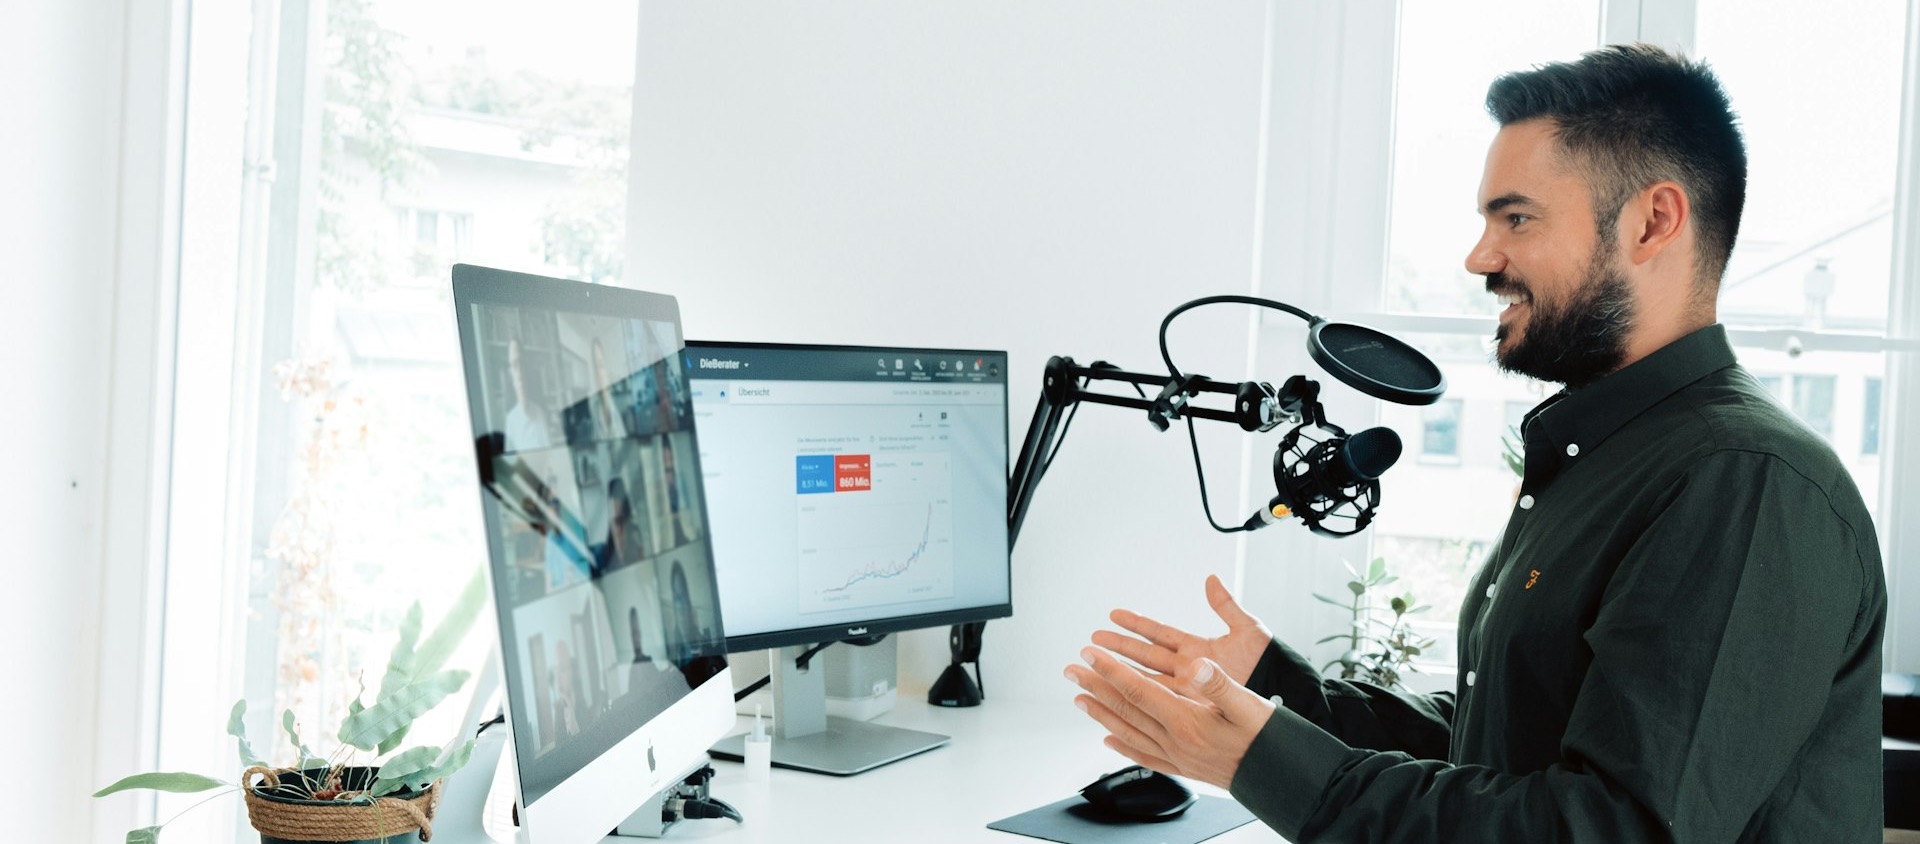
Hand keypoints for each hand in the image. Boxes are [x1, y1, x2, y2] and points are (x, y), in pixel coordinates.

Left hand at [1065, 648, 1275, 789]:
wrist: (1281, 778)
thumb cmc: (1268, 738)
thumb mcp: (1250, 704)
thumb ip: (1220, 684)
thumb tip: (1199, 665)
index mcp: (1188, 721)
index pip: (1139, 690)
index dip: (1111, 669)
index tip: (1089, 653)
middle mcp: (1176, 741)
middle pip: (1126, 709)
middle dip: (1096, 686)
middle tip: (1071, 670)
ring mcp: (1177, 756)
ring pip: (1128, 732)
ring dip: (1101, 713)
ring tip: (1080, 699)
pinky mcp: (1184, 767)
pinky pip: (1144, 755)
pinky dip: (1123, 745)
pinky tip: (1109, 740)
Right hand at [1094, 574, 1270, 686]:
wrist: (1283, 692)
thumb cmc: (1269, 662)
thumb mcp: (1247, 628)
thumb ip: (1225, 605)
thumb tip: (1211, 580)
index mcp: (1197, 647)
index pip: (1158, 632)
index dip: (1136, 623)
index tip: (1113, 614)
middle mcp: (1187, 668)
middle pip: (1144, 655)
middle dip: (1117, 647)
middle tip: (1092, 641)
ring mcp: (1187, 688)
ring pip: (1145, 679)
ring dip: (1120, 673)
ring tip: (1094, 665)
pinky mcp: (1191, 706)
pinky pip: (1159, 702)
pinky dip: (1139, 699)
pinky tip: (1118, 699)